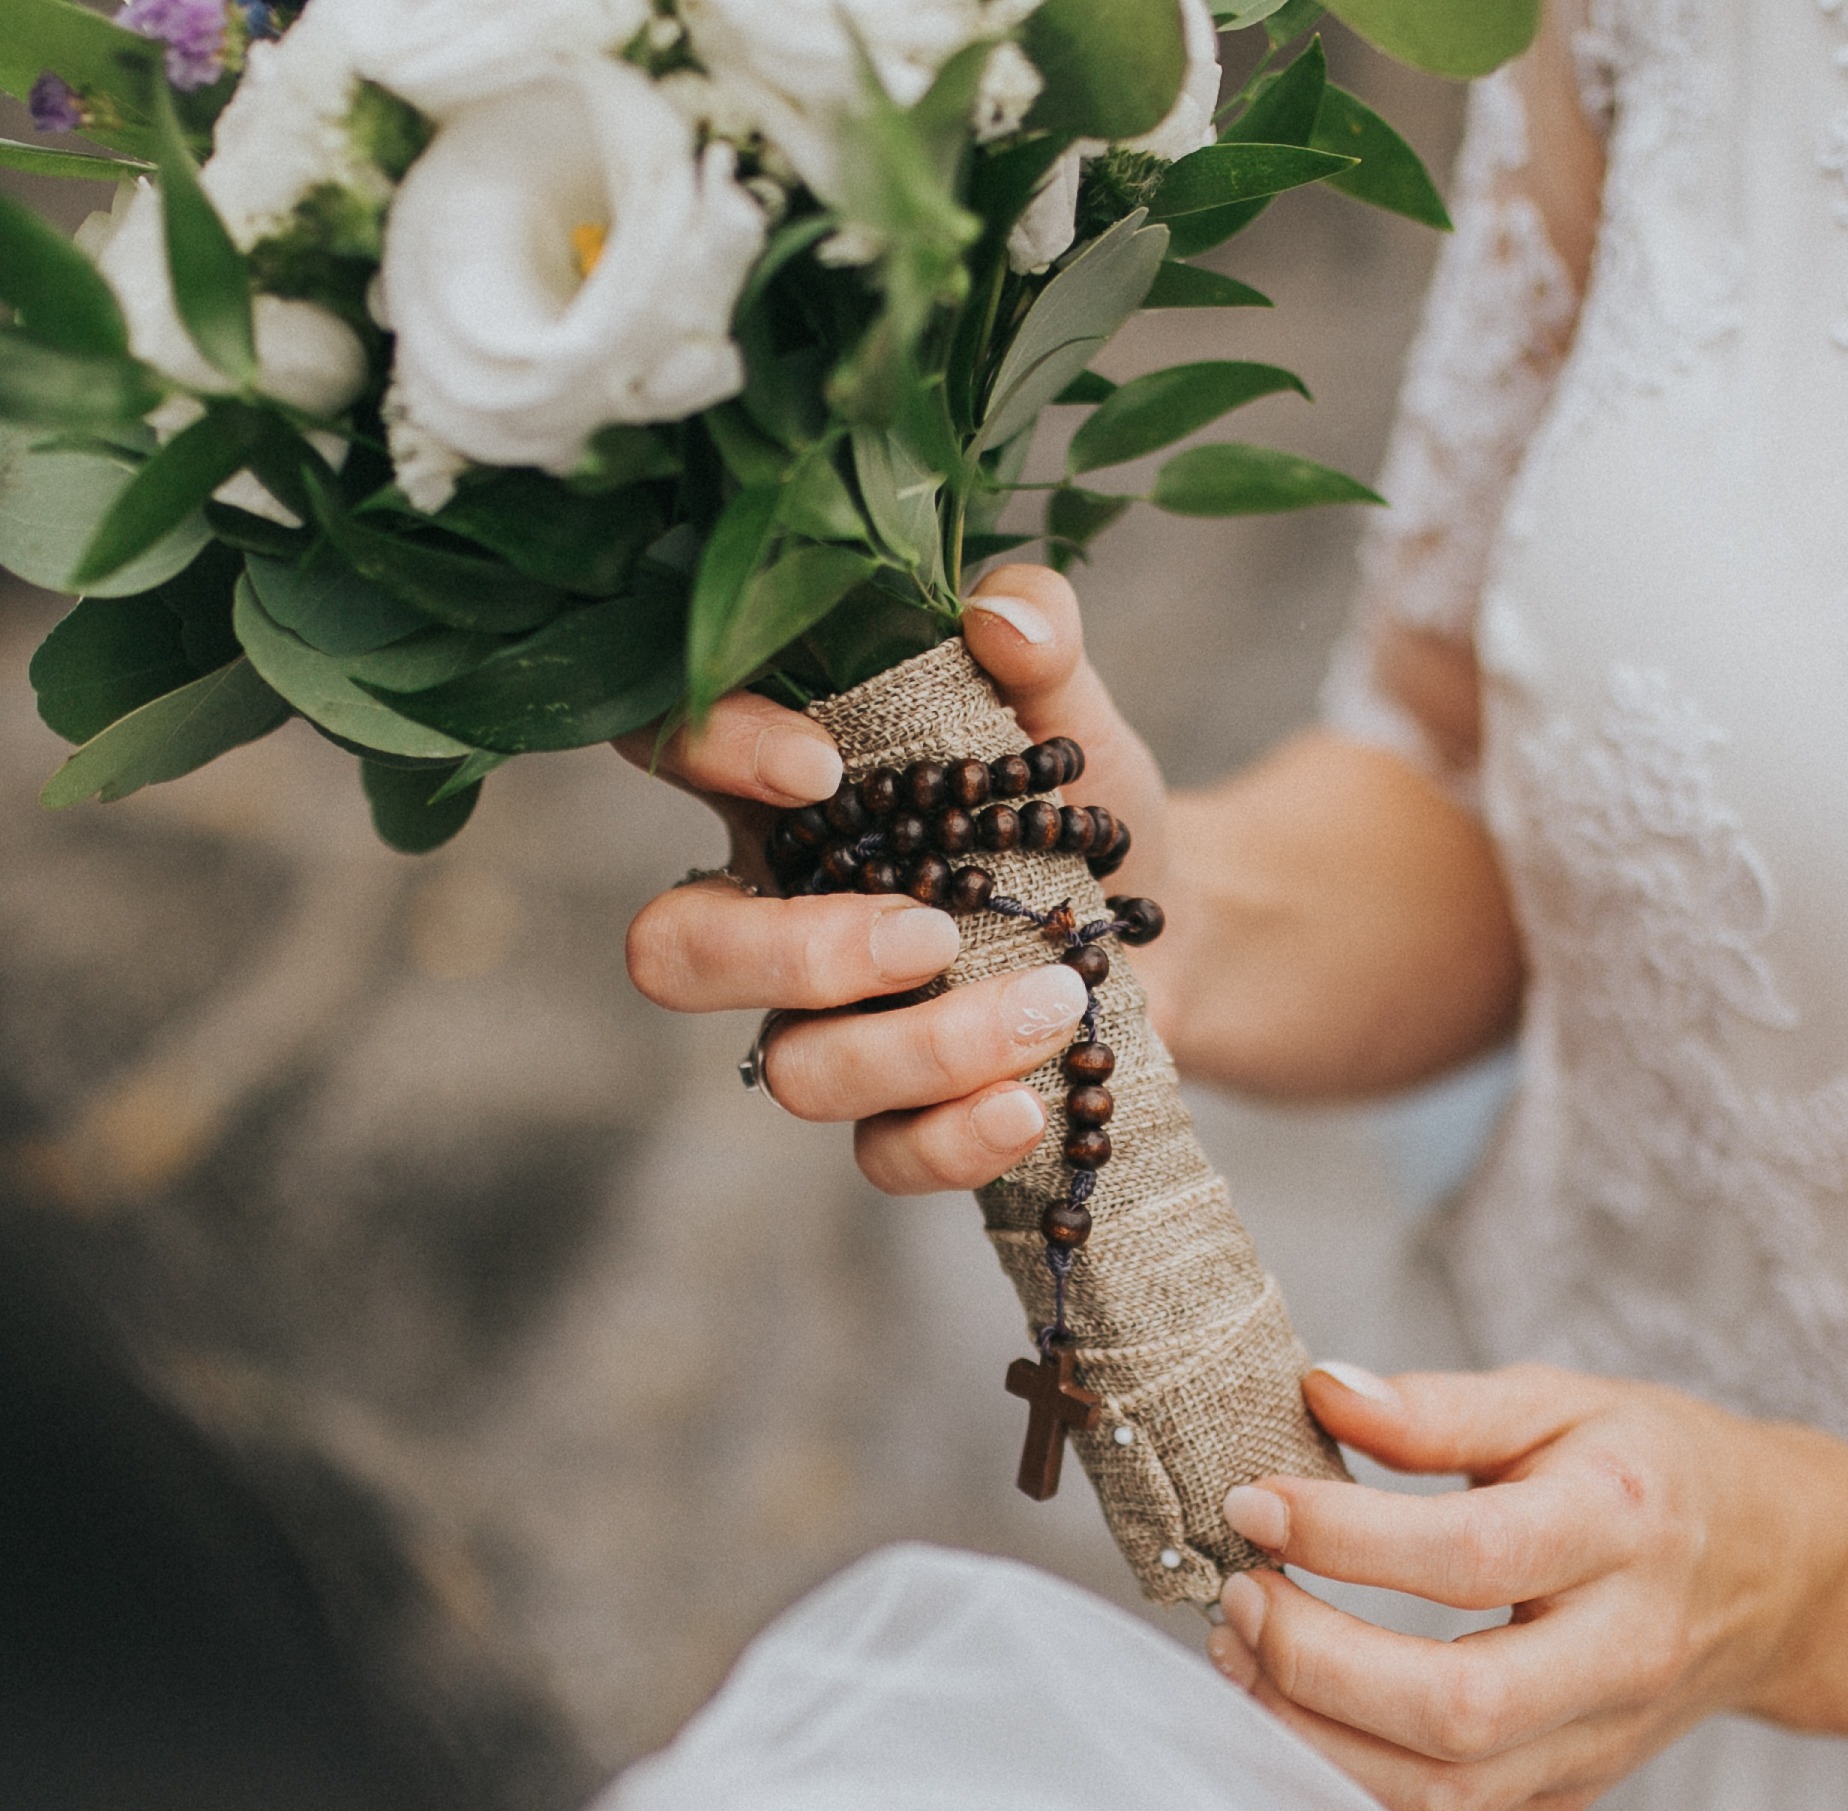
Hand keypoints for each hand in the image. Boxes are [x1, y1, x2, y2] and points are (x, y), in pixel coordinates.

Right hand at [612, 565, 1175, 1194]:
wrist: (1178, 933)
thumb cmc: (1084, 808)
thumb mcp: (1072, 712)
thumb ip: (1038, 640)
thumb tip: (999, 617)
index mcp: (782, 792)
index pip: (668, 750)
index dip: (705, 752)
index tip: (820, 761)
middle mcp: (774, 915)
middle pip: (674, 955)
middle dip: (791, 953)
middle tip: (930, 937)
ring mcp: (825, 1029)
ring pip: (795, 1069)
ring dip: (925, 1049)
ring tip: (1054, 1006)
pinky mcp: (896, 1116)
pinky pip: (878, 1155)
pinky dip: (954, 1139)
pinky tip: (1032, 1106)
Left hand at [1201, 1363, 1847, 1810]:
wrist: (1782, 1576)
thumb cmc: (1656, 1475)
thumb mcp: (1566, 1403)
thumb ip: (1440, 1406)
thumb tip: (1322, 1392)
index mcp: (1625, 1528)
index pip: (1473, 1555)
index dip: (1344, 1536)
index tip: (1254, 1501)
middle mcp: (1621, 1652)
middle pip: (1455, 1707)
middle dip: (1313, 1661)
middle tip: (1238, 1594)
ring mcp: (1596, 1743)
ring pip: (1439, 1795)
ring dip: (1310, 1739)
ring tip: (1242, 1658)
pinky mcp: (1565, 1796)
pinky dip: (1340, 1785)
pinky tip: (1285, 1715)